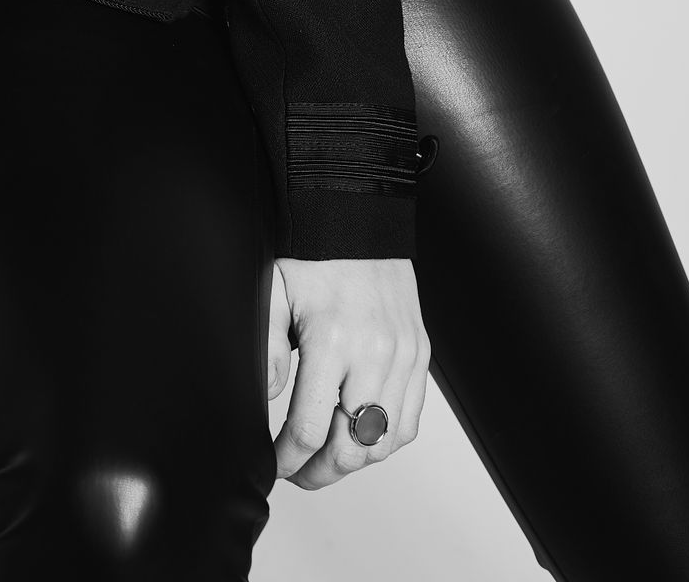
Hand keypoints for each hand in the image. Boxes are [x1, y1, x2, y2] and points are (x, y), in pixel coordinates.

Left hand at [266, 256, 429, 489]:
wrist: (358, 216)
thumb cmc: (312, 253)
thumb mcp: (273, 292)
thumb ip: (268, 350)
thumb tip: (270, 399)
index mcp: (331, 340)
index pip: (308, 428)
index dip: (288, 459)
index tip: (275, 463)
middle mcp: (374, 353)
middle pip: (350, 447)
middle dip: (319, 472)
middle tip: (299, 473)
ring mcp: (403, 356)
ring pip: (384, 443)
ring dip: (354, 461)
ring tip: (328, 460)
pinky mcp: (420, 354)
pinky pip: (410, 421)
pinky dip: (387, 441)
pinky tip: (362, 438)